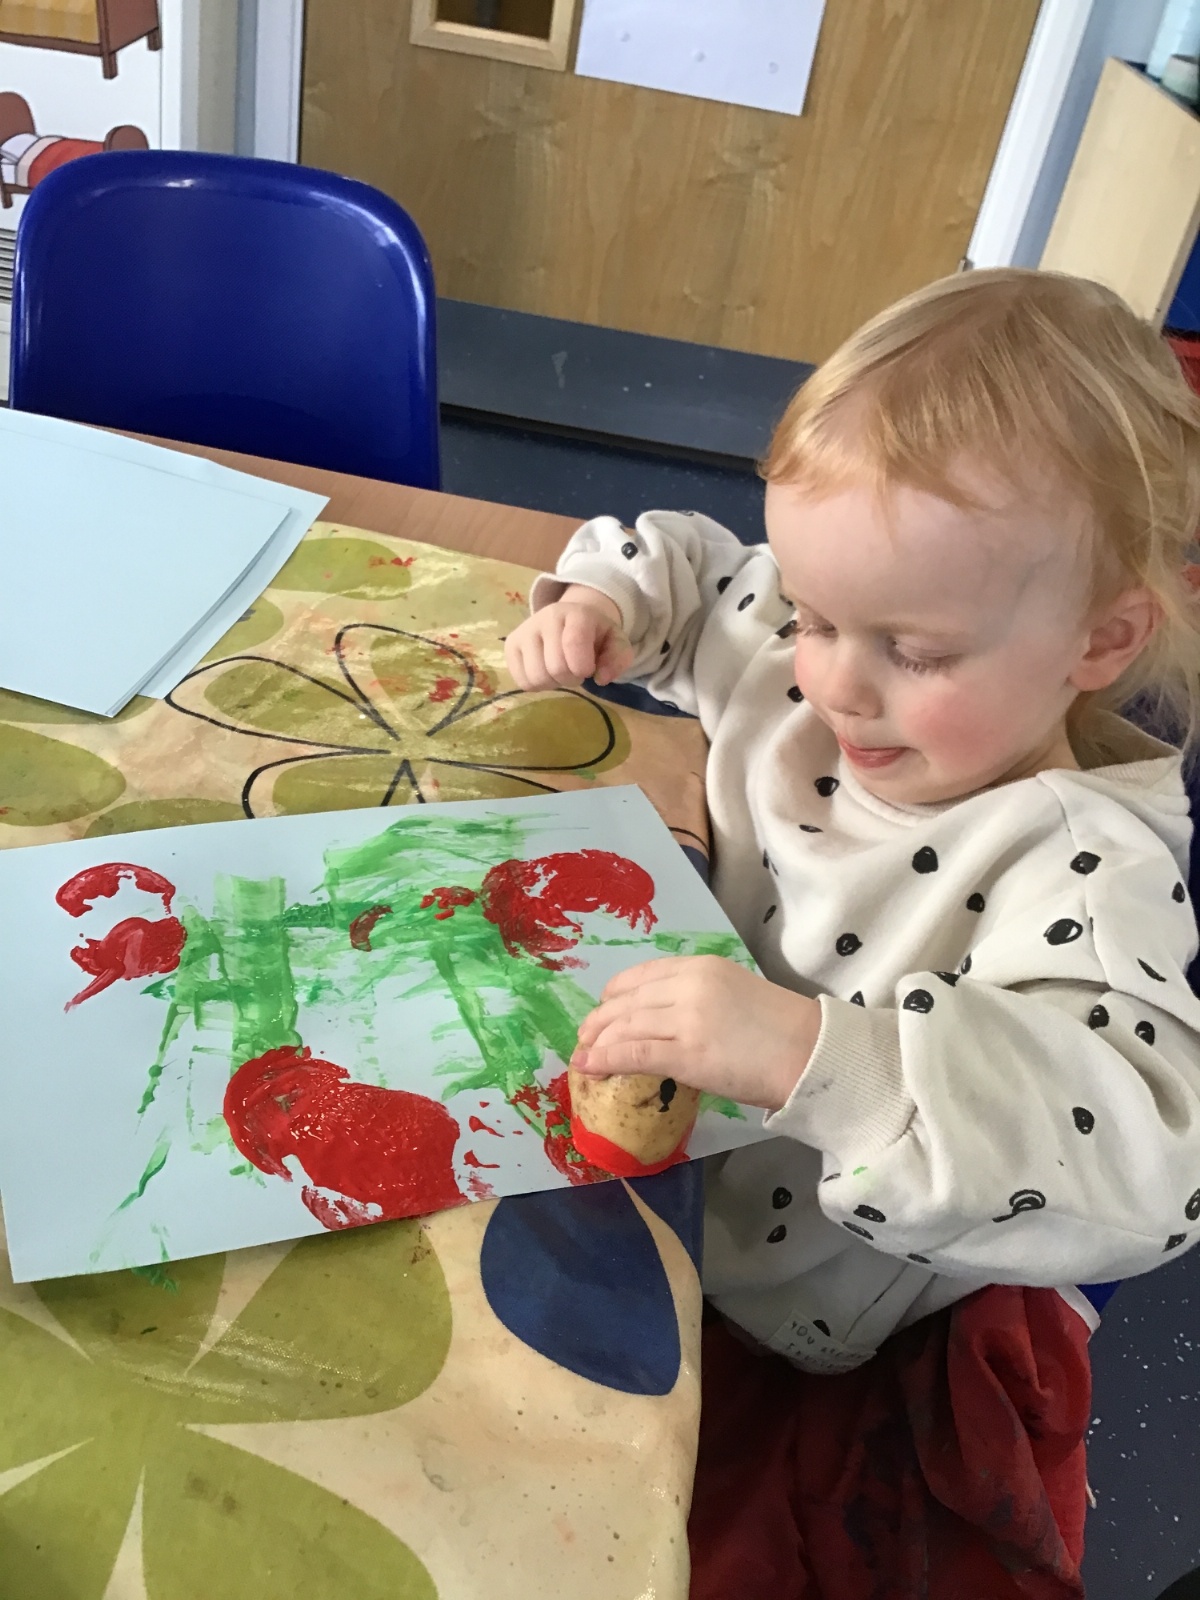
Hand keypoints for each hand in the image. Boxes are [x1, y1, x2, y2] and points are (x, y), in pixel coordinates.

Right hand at [505, 587, 634, 690]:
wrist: (569, 619)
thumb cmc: (595, 635)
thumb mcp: (616, 642)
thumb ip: (619, 658)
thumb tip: (601, 678)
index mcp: (576, 613)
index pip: (573, 643)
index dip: (583, 667)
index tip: (589, 670)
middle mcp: (546, 617)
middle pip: (555, 667)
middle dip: (571, 678)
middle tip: (576, 670)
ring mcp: (525, 630)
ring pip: (536, 677)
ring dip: (554, 683)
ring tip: (561, 670)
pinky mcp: (511, 645)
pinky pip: (522, 681)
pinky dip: (538, 685)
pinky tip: (546, 671)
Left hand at [570, 955, 822, 1112]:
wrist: (811, 1054)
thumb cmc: (781, 1030)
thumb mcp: (735, 993)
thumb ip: (699, 997)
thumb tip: (665, 1019)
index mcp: (702, 967)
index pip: (642, 975)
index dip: (615, 993)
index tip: (604, 1007)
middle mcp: (689, 986)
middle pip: (627, 1000)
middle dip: (600, 1020)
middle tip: (586, 1036)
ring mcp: (686, 1019)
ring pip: (625, 1026)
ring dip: (598, 1041)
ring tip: (584, 1055)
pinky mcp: (686, 1054)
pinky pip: (634, 1053)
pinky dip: (606, 1059)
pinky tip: (590, 1066)